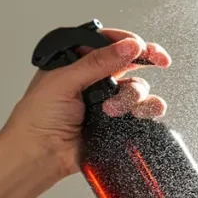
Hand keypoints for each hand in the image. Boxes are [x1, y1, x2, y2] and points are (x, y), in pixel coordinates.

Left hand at [0, 28, 171, 179]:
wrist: (39, 156)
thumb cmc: (37, 119)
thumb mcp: (64, 81)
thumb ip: (98, 62)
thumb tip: (129, 47)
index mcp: (77, 61)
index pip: (107, 41)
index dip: (127, 41)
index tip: (141, 46)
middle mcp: (95, 78)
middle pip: (130, 60)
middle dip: (147, 59)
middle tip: (160, 60)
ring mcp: (108, 99)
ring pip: (138, 86)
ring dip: (131, 95)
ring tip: (111, 109)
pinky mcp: (118, 121)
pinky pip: (144, 109)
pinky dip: (148, 108)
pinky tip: (137, 113)